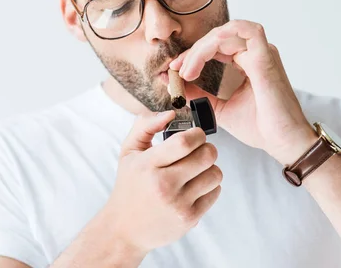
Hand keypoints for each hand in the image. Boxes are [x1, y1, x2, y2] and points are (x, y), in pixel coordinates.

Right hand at [104, 110, 222, 254]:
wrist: (125, 228)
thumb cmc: (129, 185)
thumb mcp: (128, 152)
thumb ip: (146, 126)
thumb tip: (171, 113)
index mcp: (148, 165)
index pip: (185, 142)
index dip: (197, 134)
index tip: (195, 135)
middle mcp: (164, 185)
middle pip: (206, 156)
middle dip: (207, 148)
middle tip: (199, 150)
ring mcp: (178, 204)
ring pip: (215, 174)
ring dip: (210, 167)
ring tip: (196, 169)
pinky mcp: (189, 218)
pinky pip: (215, 193)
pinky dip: (209, 186)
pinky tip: (195, 186)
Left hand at [169, 19, 317, 164]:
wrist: (283, 143)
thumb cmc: (260, 126)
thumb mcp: (219, 106)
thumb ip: (199, 92)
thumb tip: (174, 82)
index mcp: (248, 61)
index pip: (216, 46)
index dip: (192, 54)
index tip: (175, 70)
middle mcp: (257, 53)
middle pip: (217, 36)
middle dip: (192, 51)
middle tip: (176, 69)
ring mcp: (263, 53)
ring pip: (225, 32)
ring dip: (200, 48)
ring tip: (186, 70)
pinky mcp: (265, 59)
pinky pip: (243, 33)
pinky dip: (216, 42)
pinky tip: (199, 62)